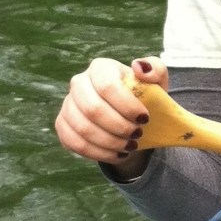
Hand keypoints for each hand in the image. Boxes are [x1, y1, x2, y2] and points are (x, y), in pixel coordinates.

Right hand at [55, 56, 167, 176]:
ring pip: (83, 129)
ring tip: (130, 146)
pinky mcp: (63, 125)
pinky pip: (75, 143)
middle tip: (137, 134)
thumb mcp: (157, 80)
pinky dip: (98, 152)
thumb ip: (155, 69)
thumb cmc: (144, 94)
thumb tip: (138, 67)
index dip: (126, 105)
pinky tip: (117, 154)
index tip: (144, 118)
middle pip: (93, 109)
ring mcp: (68, 104)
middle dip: (119, 126)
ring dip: (110, 142)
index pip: (107, 86)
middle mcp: (79, 82)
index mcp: (100, 67)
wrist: (130, 116)